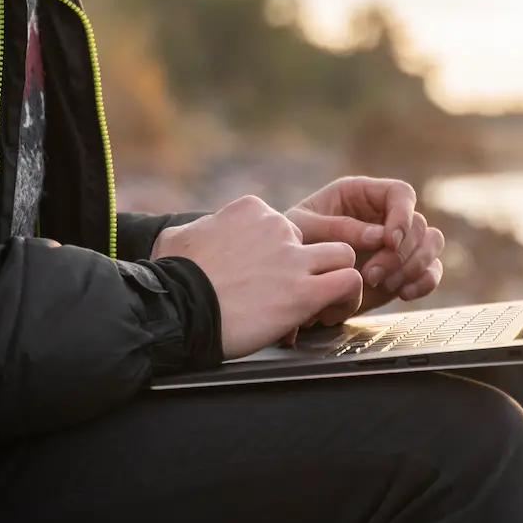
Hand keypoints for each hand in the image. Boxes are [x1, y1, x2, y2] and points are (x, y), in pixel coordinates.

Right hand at [151, 196, 363, 358]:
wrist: (178, 308)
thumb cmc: (173, 276)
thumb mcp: (177, 237)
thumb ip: (200, 228)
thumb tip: (200, 233)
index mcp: (251, 210)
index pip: (284, 226)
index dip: (279, 253)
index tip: (266, 277)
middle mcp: (277, 227)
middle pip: (313, 241)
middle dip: (306, 267)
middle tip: (290, 295)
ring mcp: (293, 258)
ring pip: (342, 255)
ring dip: (336, 277)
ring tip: (324, 302)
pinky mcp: (304, 291)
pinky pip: (348, 283)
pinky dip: (347, 298)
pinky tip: (333, 312)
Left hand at [287, 176, 446, 321]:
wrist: (287, 279)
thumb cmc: (290, 242)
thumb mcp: (303, 229)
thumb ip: (339, 229)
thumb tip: (380, 236)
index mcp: (360, 194)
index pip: (400, 193)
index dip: (402, 214)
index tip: (388, 241)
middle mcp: (383, 215)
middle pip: (418, 223)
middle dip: (401, 252)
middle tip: (372, 275)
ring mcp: (396, 242)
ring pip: (431, 244)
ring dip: (414, 266)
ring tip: (384, 285)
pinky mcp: (401, 269)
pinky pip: (430, 271)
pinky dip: (424, 282)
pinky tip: (403, 293)